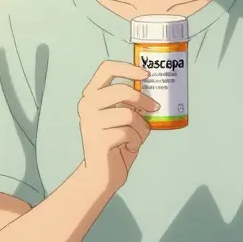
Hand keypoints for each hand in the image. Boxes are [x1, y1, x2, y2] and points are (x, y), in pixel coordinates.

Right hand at [76, 60, 157, 194]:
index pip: (106, 69)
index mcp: (91, 95)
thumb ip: (132, 103)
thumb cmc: (116, 142)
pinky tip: (129, 146)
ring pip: (128, 114)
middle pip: (122, 90)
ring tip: (137, 136)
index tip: (146, 74)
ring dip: (141, 127)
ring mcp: (90, 122)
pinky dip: (136, 140)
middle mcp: (87, 105)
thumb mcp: (123, 117)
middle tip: (155, 108)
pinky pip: (128, 133)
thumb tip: (156, 90)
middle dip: (144, 100)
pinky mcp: (97, 139)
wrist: (101, 174)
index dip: (128, 68)